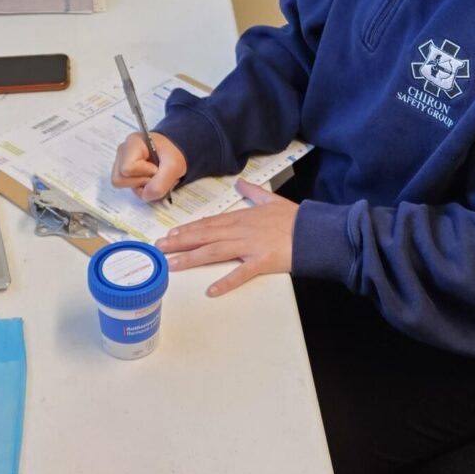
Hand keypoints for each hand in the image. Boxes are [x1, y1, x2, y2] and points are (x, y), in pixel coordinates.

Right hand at [110, 132, 185, 202]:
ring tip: (155, 177)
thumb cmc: (172, 153)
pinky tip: (152, 180)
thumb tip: (146, 196)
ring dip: (142, 186)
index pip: (128, 168)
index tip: (157, 168)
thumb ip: (161, 183)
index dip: (144, 173)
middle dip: (142, 182)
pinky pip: (129, 187)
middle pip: (120, 179)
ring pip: (122, 184)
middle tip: (157, 174)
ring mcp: (120, 161)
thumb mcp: (174, 166)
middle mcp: (122, 151)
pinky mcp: (124, 172)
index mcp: (133, 143)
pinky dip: (142, 187)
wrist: (173, 152)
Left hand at [155, 180, 297, 295]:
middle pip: (205, 236)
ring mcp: (250, 246)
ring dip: (191, 258)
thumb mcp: (271, 199)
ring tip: (172, 265)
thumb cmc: (294, 217)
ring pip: (214, 252)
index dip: (188, 229)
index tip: (171, 233)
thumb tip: (240, 183)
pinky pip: (241, 274)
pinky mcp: (262, 262)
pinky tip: (211, 290)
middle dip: (180, 242)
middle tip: (160, 248)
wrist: (314, 231)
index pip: (209, 223)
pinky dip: (226, 282)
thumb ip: (253, 191)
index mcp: (242, 217)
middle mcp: (241, 230)